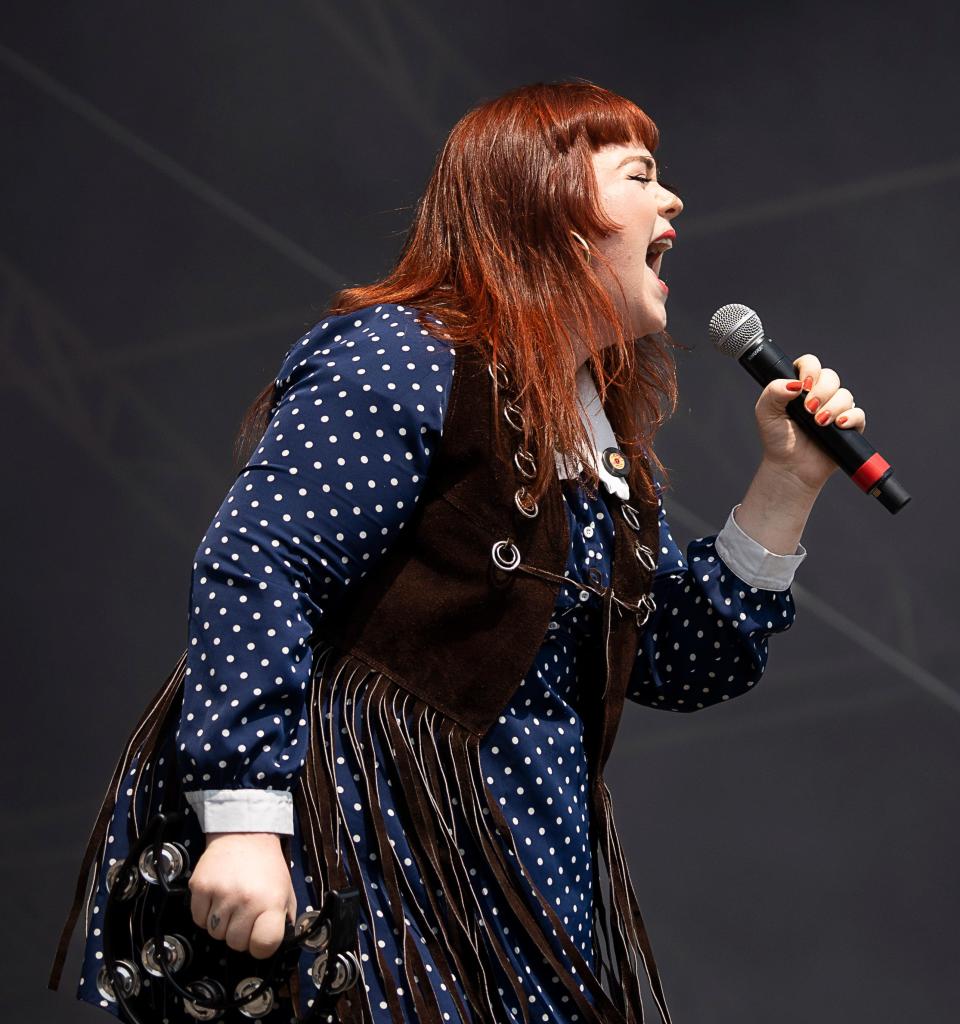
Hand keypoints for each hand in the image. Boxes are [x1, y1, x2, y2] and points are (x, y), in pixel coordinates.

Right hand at [188, 832, 296, 958]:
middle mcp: (246, 899)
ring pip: (215, 934)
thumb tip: (274, 945)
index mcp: (271, 901)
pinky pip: (198, 919)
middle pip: (235, 943)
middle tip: (244, 913)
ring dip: (221, 923)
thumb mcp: (285, 889)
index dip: (260, 947)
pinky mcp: (200, 887)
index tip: (258, 938)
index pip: (263, 946)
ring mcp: (221, 894)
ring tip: (231, 901)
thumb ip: (283, 918)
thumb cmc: (266, 864)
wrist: (245, 833)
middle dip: (239, 933)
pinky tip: (217, 897)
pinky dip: (205, 914)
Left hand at [754, 353, 866, 492]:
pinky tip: (838, 425)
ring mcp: (835, 409)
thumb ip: (773, 391)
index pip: (810, 364)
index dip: (810, 369)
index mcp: (799, 386)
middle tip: (808, 409)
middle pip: (831, 376)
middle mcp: (819, 394)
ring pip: (845, 394)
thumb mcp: (765, 412)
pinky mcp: (849, 425)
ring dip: (832, 407)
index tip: (803, 385)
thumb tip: (796, 383)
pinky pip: (858, 413)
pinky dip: (850, 417)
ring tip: (819, 423)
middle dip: (821, 391)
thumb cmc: (777, 439)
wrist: (790, 467)